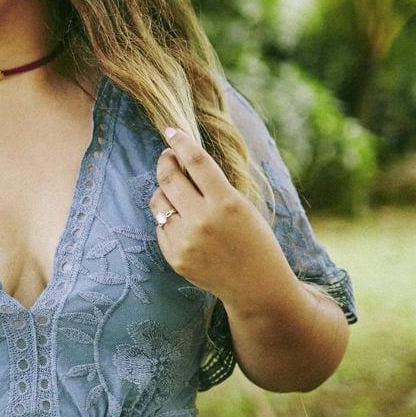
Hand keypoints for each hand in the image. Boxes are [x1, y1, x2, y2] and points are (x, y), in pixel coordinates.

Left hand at [149, 126, 288, 306]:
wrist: (256, 286)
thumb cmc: (254, 240)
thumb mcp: (243, 206)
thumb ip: (214, 186)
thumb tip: (183, 162)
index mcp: (226, 202)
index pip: (196, 161)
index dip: (181, 142)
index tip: (171, 131)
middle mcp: (203, 220)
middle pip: (169, 178)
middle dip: (165, 161)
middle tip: (167, 156)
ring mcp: (186, 240)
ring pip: (159, 202)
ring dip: (164, 191)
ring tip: (175, 192)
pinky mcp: (175, 257)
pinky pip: (160, 227)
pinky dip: (168, 220)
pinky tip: (184, 224)